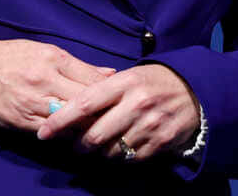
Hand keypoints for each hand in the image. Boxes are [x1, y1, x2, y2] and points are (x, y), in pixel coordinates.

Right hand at [0, 39, 114, 131]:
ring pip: (72, 120)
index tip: (124, 97)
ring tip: (106, 130)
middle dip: (105, 110)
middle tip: (121, 117)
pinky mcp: (23, 123)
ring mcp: (34, 104)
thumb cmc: (8, 57)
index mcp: (52, 58)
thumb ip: (77, 64)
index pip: (92, 78)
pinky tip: (80, 137)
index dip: (112, 91)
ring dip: (89, 126)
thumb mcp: (42, 50)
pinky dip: (69, 135)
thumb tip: (109, 73)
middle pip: (86, 101)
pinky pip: (53, 133)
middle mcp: (45, 81)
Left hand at [36, 64, 198, 160]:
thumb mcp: (128, 76)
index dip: (61, 120)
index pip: (85, 103)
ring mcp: (149, 125)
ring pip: (111, 152)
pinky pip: (131, 160)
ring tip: (95, 150)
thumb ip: (101, 90)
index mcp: (124, 83)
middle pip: (95, 135)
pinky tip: (118, 152)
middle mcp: (136, 104)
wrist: (194, 89)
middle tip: (72, 147)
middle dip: (78, 146)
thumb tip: (68, 108)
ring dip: (98, 156)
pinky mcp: (161, 142)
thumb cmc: (152, 81)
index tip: (43, 132)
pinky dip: (120, 160)